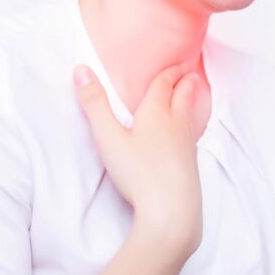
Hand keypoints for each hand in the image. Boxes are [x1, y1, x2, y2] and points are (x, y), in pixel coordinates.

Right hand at [73, 64, 203, 255]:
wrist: (171, 210)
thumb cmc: (138, 173)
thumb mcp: (108, 137)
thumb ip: (94, 104)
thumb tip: (81, 69)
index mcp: (157, 113)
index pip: (164, 85)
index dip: (167, 73)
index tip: (173, 64)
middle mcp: (177, 125)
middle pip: (184, 97)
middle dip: (185, 83)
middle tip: (189, 74)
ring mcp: (188, 146)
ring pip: (191, 116)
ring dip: (191, 102)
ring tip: (192, 96)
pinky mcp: (192, 165)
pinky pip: (193, 137)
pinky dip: (191, 127)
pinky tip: (188, 137)